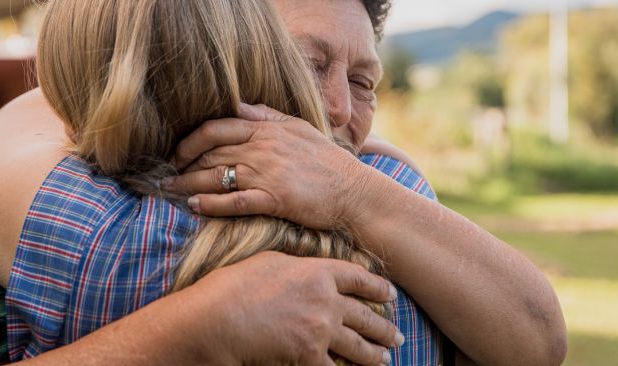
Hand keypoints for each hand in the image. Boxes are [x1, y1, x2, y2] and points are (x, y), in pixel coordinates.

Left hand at [165, 103, 372, 229]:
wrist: (353, 191)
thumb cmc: (327, 161)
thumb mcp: (300, 128)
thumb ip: (268, 116)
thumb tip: (240, 105)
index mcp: (267, 129)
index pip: (216, 127)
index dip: (190, 139)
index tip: (178, 152)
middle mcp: (263, 149)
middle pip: (210, 152)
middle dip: (182, 164)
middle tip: (166, 174)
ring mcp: (268, 174)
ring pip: (216, 176)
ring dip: (188, 184)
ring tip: (171, 190)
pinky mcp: (274, 200)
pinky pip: (233, 201)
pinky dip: (210, 204)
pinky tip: (194, 207)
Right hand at [194, 251, 402, 365]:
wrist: (221, 316)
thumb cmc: (238, 284)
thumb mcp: (273, 262)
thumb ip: (300, 267)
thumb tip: (309, 272)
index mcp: (319, 272)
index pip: (359, 280)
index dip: (378, 288)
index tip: (390, 295)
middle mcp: (327, 300)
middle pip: (365, 315)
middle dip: (384, 328)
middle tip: (396, 336)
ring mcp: (321, 329)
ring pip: (358, 345)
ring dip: (374, 354)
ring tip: (385, 358)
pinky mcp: (309, 355)